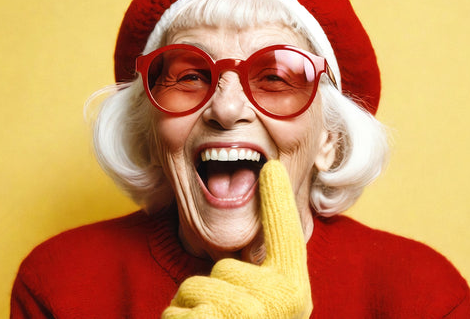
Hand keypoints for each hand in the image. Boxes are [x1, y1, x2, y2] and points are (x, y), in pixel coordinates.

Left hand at [162, 160, 312, 317]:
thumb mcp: (263, 295)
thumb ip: (257, 264)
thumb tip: (251, 205)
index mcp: (293, 286)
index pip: (286, 234)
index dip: (278, 199)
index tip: (270, 166)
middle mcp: (282, 300)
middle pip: (223, 266)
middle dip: (211, 287)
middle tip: (224, 315)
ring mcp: (253, 315)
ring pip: (194, 288)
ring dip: (190, 307)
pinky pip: (177, 315)